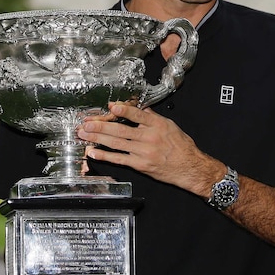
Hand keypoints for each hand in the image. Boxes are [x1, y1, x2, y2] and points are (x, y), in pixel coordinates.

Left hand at [77, 103, 220, 196]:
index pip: (137, 114)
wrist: (189, 167)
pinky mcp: (140, 165)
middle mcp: (149, 138)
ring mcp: (143, 152)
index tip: (111, 106)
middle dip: (100, 126)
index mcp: (157, 125)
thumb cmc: (181, 147)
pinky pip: (119, 159)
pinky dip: (104, 155)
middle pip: (121, 130)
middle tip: (86, 122)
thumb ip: (153, 117)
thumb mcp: (170, 126)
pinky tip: (93, 152)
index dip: (123, 110)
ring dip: (97, 138)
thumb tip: (140, 107)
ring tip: (84, 134)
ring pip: (116, 143)